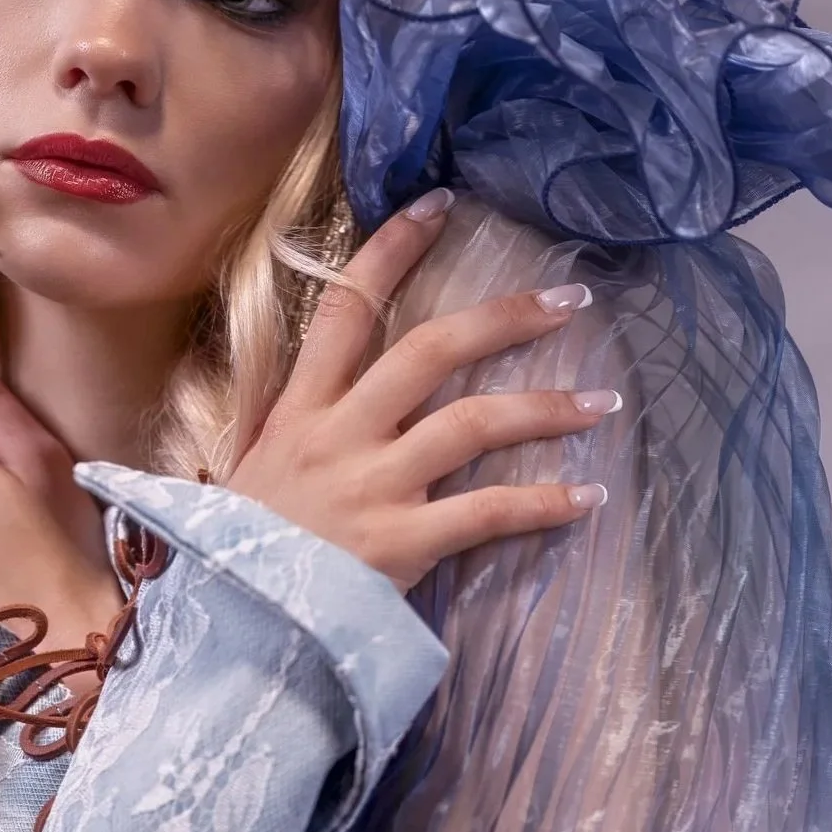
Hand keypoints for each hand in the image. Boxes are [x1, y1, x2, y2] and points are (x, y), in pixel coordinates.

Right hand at [230, 191, 617, 589]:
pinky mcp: (401, 543)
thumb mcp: (255, 474)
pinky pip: (488, 513)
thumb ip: (296, 432)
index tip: (440, 205)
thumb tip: (335, 400)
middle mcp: (339, 434)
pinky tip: (587, 498)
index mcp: (300, 410)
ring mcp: (372, 485)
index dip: (393, 250)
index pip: (347, 309)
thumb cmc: (241, 554)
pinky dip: (544, 504)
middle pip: (430, 350)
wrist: (228, 626)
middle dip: (505, 318)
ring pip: (472, 422)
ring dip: (545, 406)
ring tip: (603, 401)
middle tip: (570, 301)